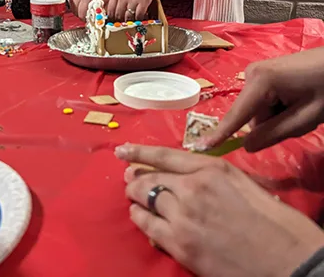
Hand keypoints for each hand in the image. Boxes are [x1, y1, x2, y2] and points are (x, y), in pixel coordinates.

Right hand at [68, 0, 110, 20]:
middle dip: (86, 18)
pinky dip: (76, 10)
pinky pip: (72, 9)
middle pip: (82, 14)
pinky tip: (81, 6)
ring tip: (86, 11)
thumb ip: (106, 8)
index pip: (93, 13)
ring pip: (76, 13)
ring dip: (81, 14)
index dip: (93, 19)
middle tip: (90, 18)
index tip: (94, 22)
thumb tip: (105, 20)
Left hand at [108, 0, 159, 21]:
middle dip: (120, 21)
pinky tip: (139, 18)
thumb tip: (111, 8)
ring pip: (128, 17)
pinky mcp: (144, 1)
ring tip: (130, 22)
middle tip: (122, 24)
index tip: (113, 21)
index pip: (110, 10)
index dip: (111, 17)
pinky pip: (139, 15)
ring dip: (129, 21)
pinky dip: (139, 19)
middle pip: (118, 15)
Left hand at [116, 143, 323, 276]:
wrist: (290, 261)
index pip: (165, 156)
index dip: (139, 152)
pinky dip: (140, 219)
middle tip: (129, 180)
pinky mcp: (179, 244)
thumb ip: (213, 177)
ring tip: (133, 198)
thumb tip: (188, 176)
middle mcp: (193, 187)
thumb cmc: (276, 223)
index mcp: (213, 169)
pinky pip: (147, 226)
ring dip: (136, 198)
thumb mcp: (244, 185)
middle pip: (149, 178)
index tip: (121, 150)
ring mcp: (183, 216)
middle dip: (135, 178)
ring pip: (144, 199)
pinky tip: (140, 217)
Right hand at [210, 47, 323, 151]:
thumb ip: (274, 133)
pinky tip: (296, 98)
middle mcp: (251, 74)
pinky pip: (262, 101)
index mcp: (261, 82)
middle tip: (299, 118)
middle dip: (271, 124)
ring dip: (277, 116)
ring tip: (301, 106)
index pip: (236, 116)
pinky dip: (278, 107)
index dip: (219, 134)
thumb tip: (245, 146)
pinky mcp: (262, 74)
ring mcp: (256, 72)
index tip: (200, 147)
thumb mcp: (306, 117)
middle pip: (250, 116)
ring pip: (257, 111)